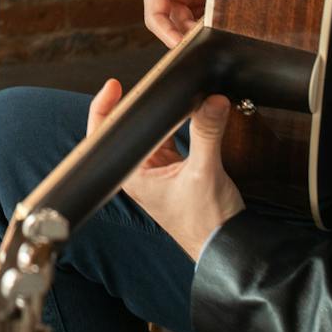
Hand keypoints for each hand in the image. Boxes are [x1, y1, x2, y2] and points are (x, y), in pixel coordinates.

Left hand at [87, 80, 244, 260]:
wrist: (226, 247)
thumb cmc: (206, 224)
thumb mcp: (206, 172)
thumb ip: (207, 133)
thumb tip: (212, 101)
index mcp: (133, 176)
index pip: (105, 136)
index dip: (104, 107)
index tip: (114, 85)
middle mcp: (140, 172)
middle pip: (129, 129)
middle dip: (138, 105)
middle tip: (149, 84)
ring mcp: (157, 170)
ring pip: (152, 131)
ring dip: (160, 115)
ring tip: (169, 96)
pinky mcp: (176, 169)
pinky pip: (171, 137)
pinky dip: (178, 124)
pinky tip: (188, 112)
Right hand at [141, 0, 218, 45]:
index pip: (155, 16)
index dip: (167, 35)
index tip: (184, 47)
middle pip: (174, 23)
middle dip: (192, 33)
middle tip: (216, 37)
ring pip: (190, 20)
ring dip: (205, 26)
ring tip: (225, 27)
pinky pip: (204, 9)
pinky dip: (215, 15)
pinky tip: (230, 15)